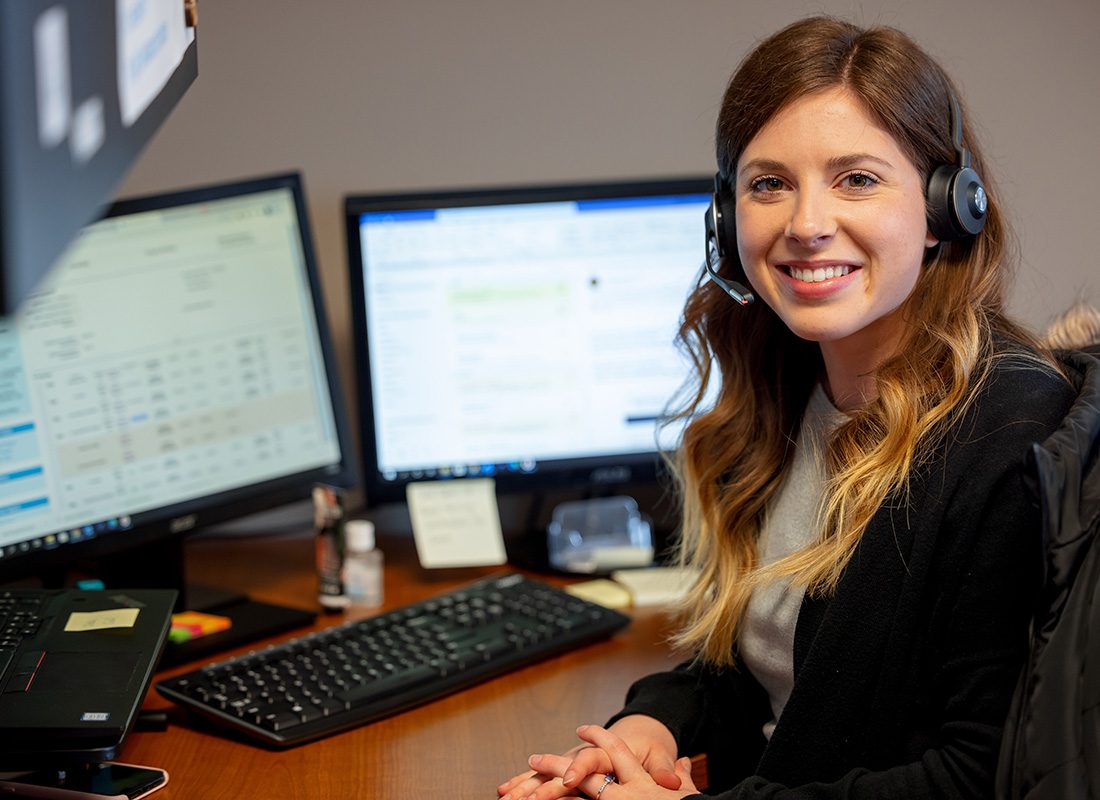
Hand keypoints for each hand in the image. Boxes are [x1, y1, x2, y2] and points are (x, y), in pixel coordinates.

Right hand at [497, 715, 681, 799]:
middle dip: (543, 780)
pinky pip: (542, 775)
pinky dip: (524, 781)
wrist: (638, 729)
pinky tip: (506, 790)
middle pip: (560, 765)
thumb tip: (672, 781)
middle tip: (527, 796)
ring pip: (546, 771)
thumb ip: (661, 769)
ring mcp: (573, 759)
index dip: (578, 768)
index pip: (591, 757)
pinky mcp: (566, 766)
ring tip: (505, 794)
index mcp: (609, 748)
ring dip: (526, 782)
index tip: (567, 780)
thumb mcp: (658, 754)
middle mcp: (586, 752)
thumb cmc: (649, 745)